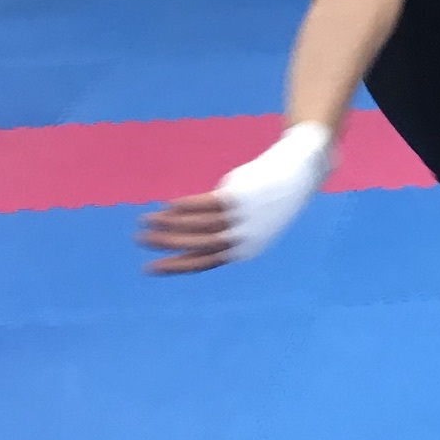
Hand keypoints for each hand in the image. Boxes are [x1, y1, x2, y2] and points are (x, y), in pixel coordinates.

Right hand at [137, 121, 333, 275]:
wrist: (299, 171)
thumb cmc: (273, 199)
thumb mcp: (252, 222)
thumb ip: (226, 229)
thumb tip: (191, 228)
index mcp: (246, 249)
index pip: (205, 262)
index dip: (176, 266)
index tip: (150, 268)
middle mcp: (243, 238)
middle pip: (197, 245)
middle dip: (165, 244)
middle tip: (140, 240)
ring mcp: (240, 218)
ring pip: (197, 226)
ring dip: (168, 224)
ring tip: (146, 221)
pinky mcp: (237, 197)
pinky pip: (204, 204)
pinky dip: (183, 206)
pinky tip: (167, 205)